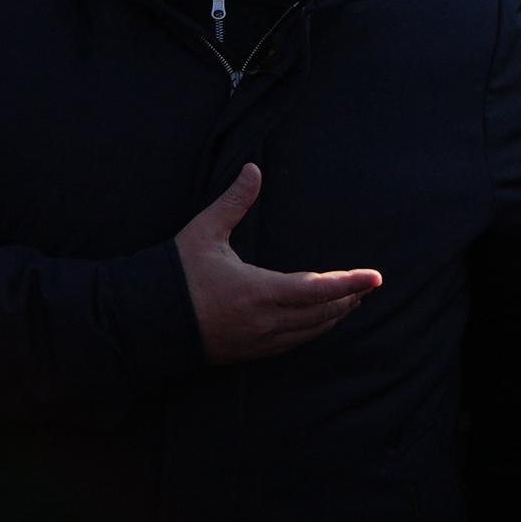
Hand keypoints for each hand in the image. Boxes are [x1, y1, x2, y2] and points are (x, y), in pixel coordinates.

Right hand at [176, 165, 381, 364]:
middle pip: (322, 313)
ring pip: (310, 332)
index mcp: (258, 292)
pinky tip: (318, 321)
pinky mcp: (250, 352)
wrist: (145, 321)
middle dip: (348, 298)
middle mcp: (264, 322)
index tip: (376, 277)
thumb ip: (234, 201)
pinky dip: (313, 330)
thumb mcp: (204, 232)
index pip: (317, 290)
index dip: (349, 283)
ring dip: (333, 316)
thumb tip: (254, 169)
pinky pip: (293, 344)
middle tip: (367, 285)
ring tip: (350, 301)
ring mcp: (259, 342)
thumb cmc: (175, 275)